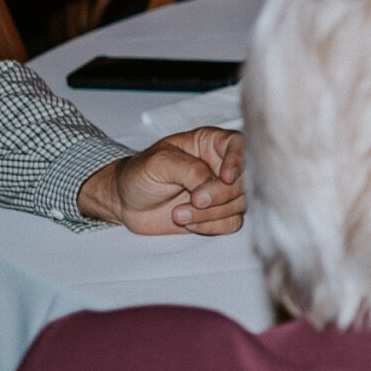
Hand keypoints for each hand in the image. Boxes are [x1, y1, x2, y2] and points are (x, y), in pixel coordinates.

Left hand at [78, 128, 245, 234]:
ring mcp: (221, 191)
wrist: (125, 202)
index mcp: (210, 143)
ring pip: (240, 203)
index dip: (238, 161)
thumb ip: (189, 169)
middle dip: (219, 195)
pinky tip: (190, 223)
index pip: (240, 145)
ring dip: (211, 214)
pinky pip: (233, 222)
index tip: (224, 177)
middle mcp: (221, 165)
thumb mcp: (158, 163)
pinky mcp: (218, 213)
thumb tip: (212, 183)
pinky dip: (213, 226)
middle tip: (194, 200)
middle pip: (244, 179)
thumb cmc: (139, 174)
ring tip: (178, 213)